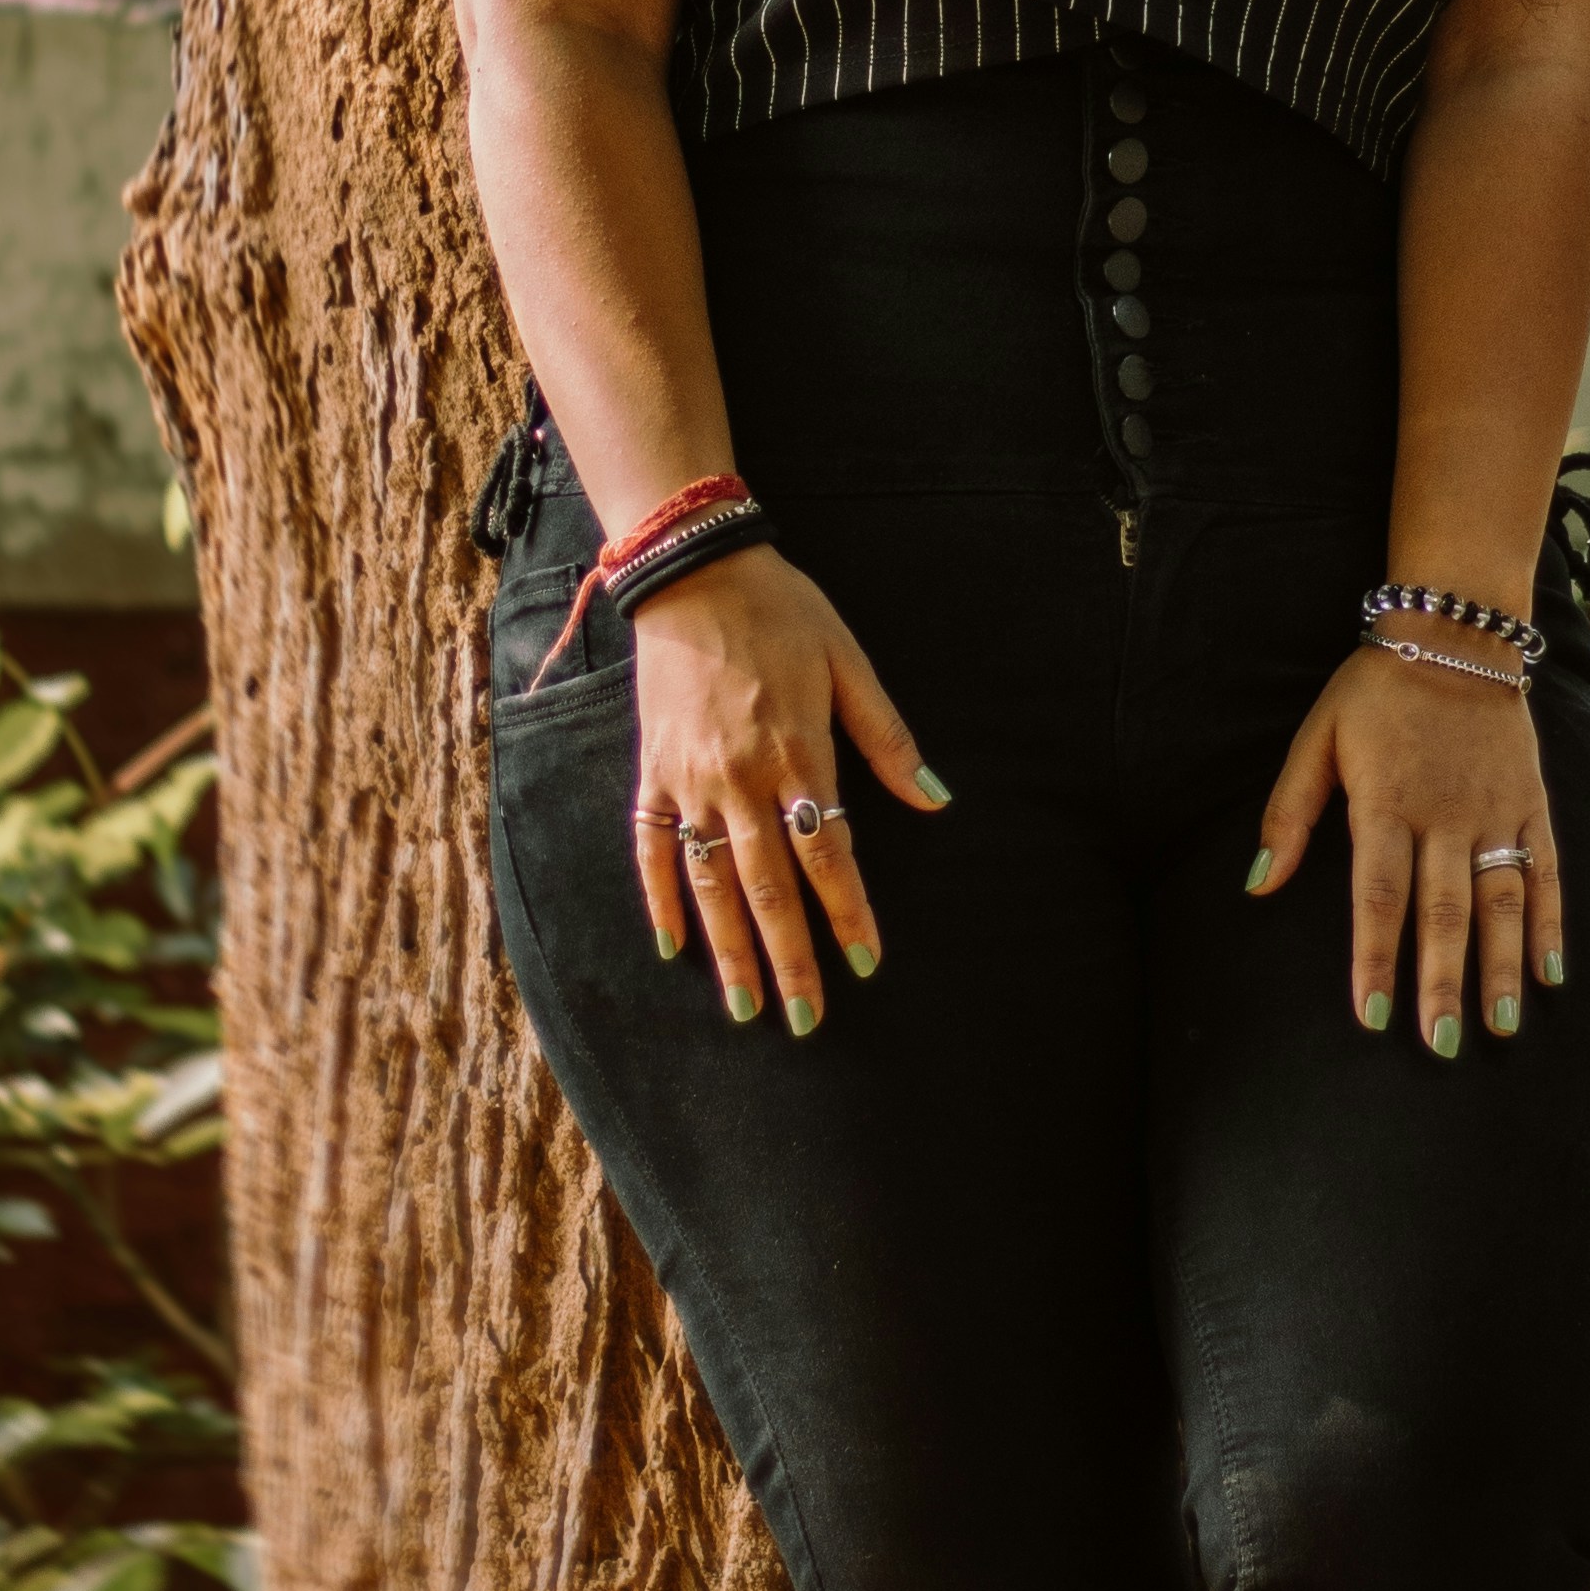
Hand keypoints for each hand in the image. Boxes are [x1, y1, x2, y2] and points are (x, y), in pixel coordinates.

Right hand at [629, 546, 945, 1032]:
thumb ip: (888, 738)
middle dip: (790, 959)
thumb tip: (936, 799)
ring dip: (730, 949)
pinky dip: (661, 898)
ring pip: (710, 882)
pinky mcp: (653, 770)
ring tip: (746, 1007)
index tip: (867, 962)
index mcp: (797, 752)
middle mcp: (740, 778)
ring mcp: (690, 779)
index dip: (849, 912)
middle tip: (808, 1020)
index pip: (829, 853)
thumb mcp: (849, 662)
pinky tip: (675, 946)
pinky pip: (652, 846)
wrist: (693, 570)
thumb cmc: (782, 611)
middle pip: (769, 887)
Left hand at [1250, 636, 1563, 1051]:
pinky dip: (1551, 924)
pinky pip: (1545, 872)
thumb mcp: (1317, 738)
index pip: (1379, 895)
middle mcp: (1446, 814)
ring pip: (1502, 900)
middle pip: (1445, 910)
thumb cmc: (1373, 692)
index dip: (1375, 957)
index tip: (1371, 1016)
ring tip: (1500, 1026)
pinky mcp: (1532, 804)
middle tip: (1442, 1045)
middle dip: (1441, 982)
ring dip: (1502, 966)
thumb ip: (1289, 813)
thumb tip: (1257, 884)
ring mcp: (1496, 812)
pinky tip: (1551, 975)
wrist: (1456, 633)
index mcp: (1386, 803)